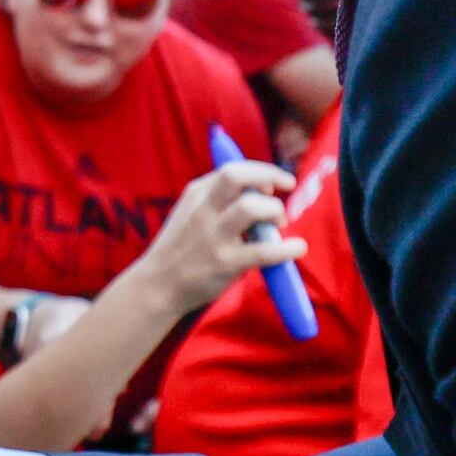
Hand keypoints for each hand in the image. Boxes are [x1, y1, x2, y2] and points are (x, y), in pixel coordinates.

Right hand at [135, 156, 299, 321]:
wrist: (158, 285)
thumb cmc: (181, 248)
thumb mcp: (189, 212)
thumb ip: (217, 198)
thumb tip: (261, 190)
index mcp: (196, 195)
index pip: (232, 169)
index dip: (260, 172)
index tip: (273, 185)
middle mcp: (203, 211)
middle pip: (236, 177)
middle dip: (268, 177)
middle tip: (283, 193)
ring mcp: (213, 236)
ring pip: (251, 208)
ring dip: (274, 212)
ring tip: (278, 226)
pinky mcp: (225, 263)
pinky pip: (265, 251)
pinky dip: (288, 248)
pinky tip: (297, 248)